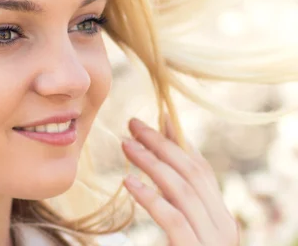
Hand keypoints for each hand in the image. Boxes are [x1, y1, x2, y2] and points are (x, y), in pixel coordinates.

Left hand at [121, 117, 239, 245]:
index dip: (180, 141)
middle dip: (161, 144)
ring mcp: (212, 240)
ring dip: (151, 162)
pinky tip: (128, 182)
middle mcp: (223, 226)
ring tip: (125, 145)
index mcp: (221, 218)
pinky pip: (172, 218)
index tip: (160, 116)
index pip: (202, 170)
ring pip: (182, 190)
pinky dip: (150, 197)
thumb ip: (175, 199)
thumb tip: (158, 157)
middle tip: (133, 124)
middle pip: (192, 173)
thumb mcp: (182, 227)